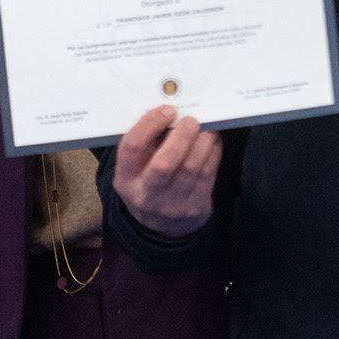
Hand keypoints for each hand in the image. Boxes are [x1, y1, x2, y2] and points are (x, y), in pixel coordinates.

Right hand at [113, 106, 221, 233]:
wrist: (160, 227)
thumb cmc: (147, 186)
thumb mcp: (134, 170)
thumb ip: (146, 143)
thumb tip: (168, 113)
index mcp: (126, 179)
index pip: (132, 147)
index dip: (150, 124)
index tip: (167, 111)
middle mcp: (146, 194)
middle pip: (164, 163)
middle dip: (181, 136)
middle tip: (190, 121)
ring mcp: (172, 205)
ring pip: (192, 168)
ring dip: (202, 141)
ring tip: (205, 128)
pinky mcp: (195, 207)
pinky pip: (208, 174)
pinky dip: (213, 152)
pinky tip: (211, 141)